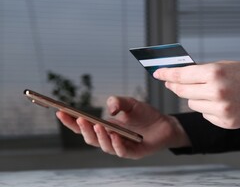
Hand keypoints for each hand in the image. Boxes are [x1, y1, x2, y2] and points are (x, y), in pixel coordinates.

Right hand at [56, 96, 190, 158]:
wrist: (165, 124)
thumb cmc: (146, 115)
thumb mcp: (131, 103)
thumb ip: (119, 102)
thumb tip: (110, 107)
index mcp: (106, 127)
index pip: (85, 126)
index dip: (71, 121)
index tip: (60, 111)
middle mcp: (110, 138)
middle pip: (90, 138)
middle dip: (83, 129)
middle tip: (79, 118)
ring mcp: (121, 146)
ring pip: (104, 145)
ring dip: (99, 136)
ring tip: (98, 125)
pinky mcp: (133, 152)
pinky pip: (122, 151)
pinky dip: (117, 144)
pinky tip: (115, 135)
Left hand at [153, 61, 239, 128]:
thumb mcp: (227, 65)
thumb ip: (204, 70)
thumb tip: (182, 74)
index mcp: (216, 73)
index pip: (181, 75)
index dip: (166, 74)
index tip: (157, 73)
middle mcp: (216, 92)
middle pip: (181, 91)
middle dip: (175, 86)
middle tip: (172, 83)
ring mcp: (221, 110)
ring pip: (192, 104)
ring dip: (196, 97)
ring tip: (212, 92)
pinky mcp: (225, 122)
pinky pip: (204, 115)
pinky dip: (208, 109)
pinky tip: (222, 103)